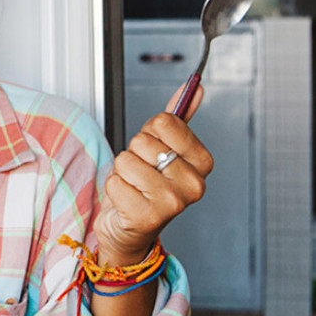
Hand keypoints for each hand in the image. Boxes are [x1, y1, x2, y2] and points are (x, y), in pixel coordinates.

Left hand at [93, 83, 213, 264]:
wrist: (129, 228)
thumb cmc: (145, 185)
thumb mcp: (163, 148)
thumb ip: (178, 118)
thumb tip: (194, 87)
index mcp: (202, 163)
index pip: (165, 121)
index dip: (150, 131)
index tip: (154, 149)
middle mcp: (194, 184)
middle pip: (142, 141)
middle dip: (133, 153)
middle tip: (141, 173)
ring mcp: (173, 203)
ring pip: (126, 160)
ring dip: (121, 173)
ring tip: (133, 188)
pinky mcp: (148, 218)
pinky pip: (114, 183)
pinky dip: (113, 190)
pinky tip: (126, 201)